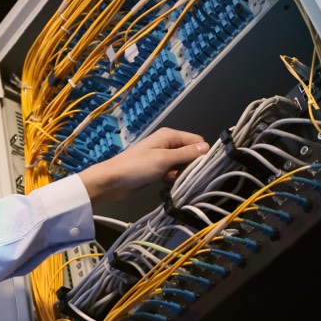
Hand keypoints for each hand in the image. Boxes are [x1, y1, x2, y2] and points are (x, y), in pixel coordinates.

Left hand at [78, 127, 208, 204]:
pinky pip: (173, 173)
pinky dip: (172, 178)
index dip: (201, 154)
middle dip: (190, 166)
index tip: (201, 168)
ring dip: (181, 174)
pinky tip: (166, 184)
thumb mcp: (163, 159)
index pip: (196, 141)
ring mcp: (162, 157)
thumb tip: (207, 148)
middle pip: (190, 153)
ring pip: (182, 165)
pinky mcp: (157, 169)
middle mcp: (167, 144)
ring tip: (171, 180)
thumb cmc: (136, 167)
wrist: (112, 181)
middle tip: (182, 176)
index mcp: (169, 136)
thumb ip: (186, 154)